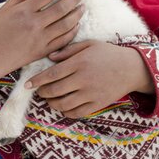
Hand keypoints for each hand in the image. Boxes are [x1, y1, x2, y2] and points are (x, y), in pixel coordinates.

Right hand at [0, 0, 83, 97]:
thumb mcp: (4, 11)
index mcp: (24, 11)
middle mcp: (34, 23)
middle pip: (60, 8)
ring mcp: (40, 38)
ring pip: (65, 24)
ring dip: (77, 14)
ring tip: (82, 7)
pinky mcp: (43, 51)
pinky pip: (63, 40)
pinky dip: (72, 32)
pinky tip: (76, 25)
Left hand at [28, 41, 154, 117]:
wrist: (132, 68)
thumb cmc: (108, 53)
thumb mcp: (89, 45)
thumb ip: (68, 50)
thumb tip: (49, 57)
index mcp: (79, 63)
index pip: (52, 74)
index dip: (37, 80)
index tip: (27, 84)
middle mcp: (83, 79)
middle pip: (54, 90)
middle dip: (42, 92)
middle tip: (39, 91)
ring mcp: (90, 94)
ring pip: (63, 104)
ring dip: (51, 103)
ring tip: (50, 99)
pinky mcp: (97, 104)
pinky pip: (76, 112)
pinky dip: (65, 111)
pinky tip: (63, 106)